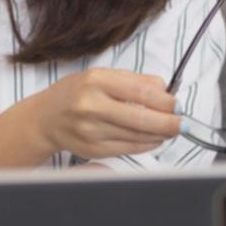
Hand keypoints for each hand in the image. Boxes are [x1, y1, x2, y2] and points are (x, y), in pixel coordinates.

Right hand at [28, 67, 181, 161]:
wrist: (44, 119)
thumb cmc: (75, 93)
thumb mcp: (99, 76)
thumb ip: (133, 80)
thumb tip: (164, 88)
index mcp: (96, 81)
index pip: (141, 92)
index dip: (165, 101)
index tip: (177, 104)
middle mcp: (92, 106)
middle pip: (142, 119)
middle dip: (169, 123)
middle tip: (182, 123)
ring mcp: (92, 130)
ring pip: (138, 136)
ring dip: (160, 135)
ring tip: (170, 130)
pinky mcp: (93, 149)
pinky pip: (128, 149)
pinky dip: (146, 144)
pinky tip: (154, 139)